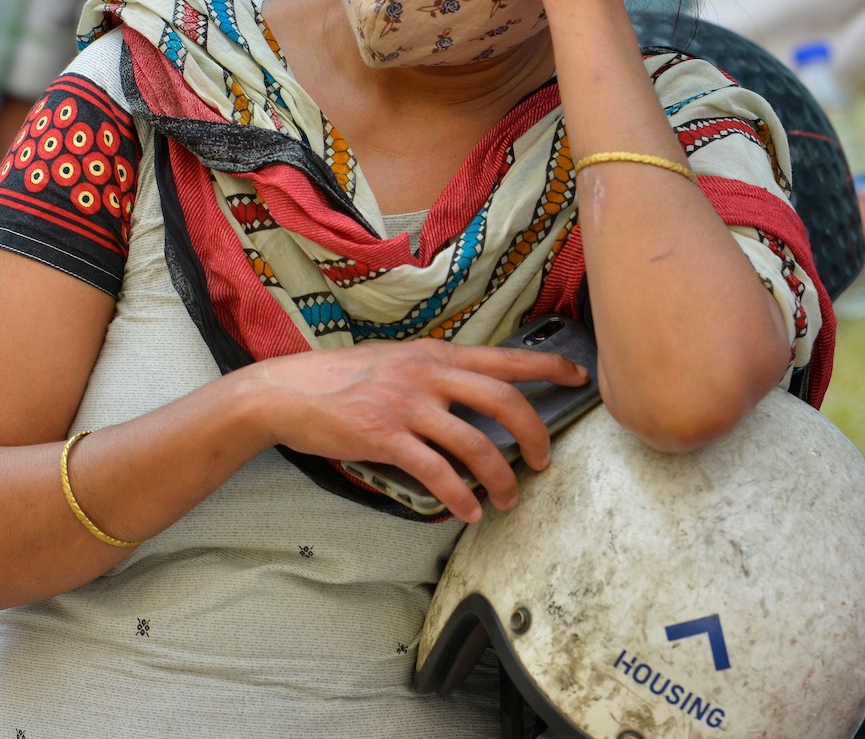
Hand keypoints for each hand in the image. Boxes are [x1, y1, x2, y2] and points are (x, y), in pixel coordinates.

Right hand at [244, 341, 589, 522]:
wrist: (287, 390)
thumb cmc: (338, 378)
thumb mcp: (394, 359)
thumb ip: (432, 371)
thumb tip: (467, 390)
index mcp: (434, 354)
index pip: (504, 356)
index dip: (548, 366)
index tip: (578, 375)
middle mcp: (427, 373)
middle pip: (503, 399)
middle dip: (534, 433)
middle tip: (543, 460)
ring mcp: (407, 404)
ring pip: (475, 443)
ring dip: (501, 477)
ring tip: (508, 499)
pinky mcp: (386, 435)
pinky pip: (437, 472)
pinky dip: (459, 496)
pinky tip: (467, 510)